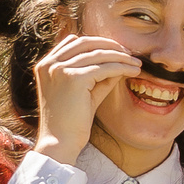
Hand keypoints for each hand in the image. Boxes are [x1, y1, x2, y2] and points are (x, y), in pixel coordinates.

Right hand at [31, 34, 140, 162]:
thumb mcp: (84, 91)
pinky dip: (122, 67)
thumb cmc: (71, 121)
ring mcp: (59, 69)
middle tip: (130, 54)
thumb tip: (121, 61)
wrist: (60, 142)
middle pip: (87, 42)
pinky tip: (134, 71)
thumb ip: (99, 74)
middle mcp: (49, 63)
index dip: (98, 43)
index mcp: (46, 64)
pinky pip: (105, 67)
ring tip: (136, 63)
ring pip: (99, 54)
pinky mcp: (73, 78)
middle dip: (111, 45)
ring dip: (121, 57)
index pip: (75, 41)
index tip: (117, 50)